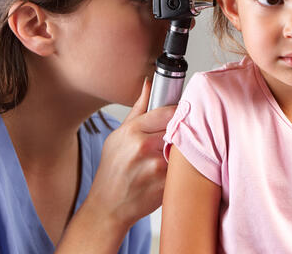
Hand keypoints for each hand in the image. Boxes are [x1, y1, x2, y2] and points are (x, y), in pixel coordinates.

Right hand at [86, 77, 175, 228]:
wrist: (108, 207)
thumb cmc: (112, 171)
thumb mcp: (118, 136)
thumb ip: (138, 109)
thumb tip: (149, 84)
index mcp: (133, 131)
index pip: (168, 111)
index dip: (180, 111)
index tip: (184, 112)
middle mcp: (144, 146)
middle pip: (179, 129)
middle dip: (182, 131)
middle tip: (180, 135)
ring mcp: (155, 167)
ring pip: (184, 149)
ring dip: (184, 151)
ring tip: (175, 155)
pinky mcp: (165, 184)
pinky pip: (183, 170)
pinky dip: (183, 170)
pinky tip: (175, 173)